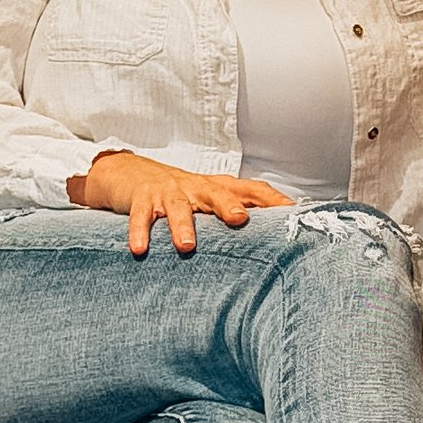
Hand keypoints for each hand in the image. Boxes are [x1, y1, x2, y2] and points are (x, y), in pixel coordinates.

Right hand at [69, 151, 290, 254]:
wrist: (131, 173)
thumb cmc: (181, 193)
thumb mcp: (210, 199)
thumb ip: (238, 211)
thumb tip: (277, 233)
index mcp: (217, 188)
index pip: (251, 189)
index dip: (270, 198)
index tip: (291, 211)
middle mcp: (196, 187)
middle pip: (216, 193)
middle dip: (228, 205)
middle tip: (239, 219)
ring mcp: (168, 192)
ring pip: (178, 207)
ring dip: (182, 226)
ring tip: (186, 246)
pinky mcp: (142, 199)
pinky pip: (140, 216)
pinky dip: (140, 232)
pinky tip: (140, 249)